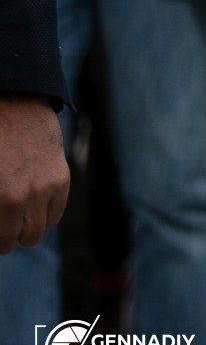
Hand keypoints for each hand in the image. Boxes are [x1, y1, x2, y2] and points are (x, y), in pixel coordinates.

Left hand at [0, 95, 68, 250]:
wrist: (13, 104)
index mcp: (1, 199)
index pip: (0, 241)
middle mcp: (22, 198)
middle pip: (18, 240)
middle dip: (7, 236)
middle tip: (1, 224)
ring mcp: (44, 189)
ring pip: (38, 232)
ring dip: (25, 228)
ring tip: (15, 216)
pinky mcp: (60, 179)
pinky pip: (55, 215)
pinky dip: (43, 215)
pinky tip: (31, 204)